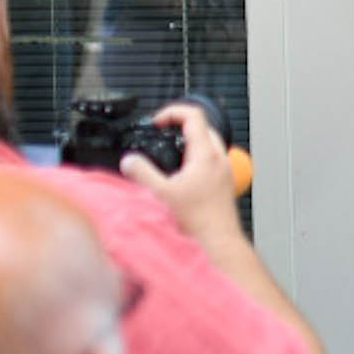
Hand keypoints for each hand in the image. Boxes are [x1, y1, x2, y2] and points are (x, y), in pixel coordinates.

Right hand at [122, 100, 239, 239]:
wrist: (218, 242)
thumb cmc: (197, 221)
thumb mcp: (160, 193)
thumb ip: (141, 172)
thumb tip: (129, 160)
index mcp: (206, 155)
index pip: (194, 115)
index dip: (173, 112)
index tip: (157, 122)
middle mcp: (219, 160)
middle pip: (203, 127)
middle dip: (181, 126)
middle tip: (163, 133)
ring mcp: (224, 172)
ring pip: (209, 144)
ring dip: (190, 143)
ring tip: (169, 152)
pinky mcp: (224, 184)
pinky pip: (211, 162)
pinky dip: (196, 159)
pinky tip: (181, 175)